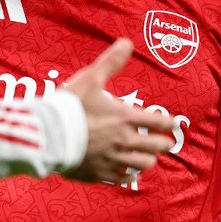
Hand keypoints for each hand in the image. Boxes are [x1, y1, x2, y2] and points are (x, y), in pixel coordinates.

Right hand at [61, 39, 175, 184]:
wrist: (48, 135)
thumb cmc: (69, 106)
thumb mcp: (90, 78)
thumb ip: (111, 62)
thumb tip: (127, 42)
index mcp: (126, 118)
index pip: (160, 123)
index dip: (169, 123)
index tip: (172, 123)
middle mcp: (125, 141)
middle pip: (158, 146)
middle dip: (164, 142)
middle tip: (164, 140)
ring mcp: (114, 159)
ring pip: (145, 164)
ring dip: (149, 159)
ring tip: (147, 156)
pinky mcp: (100, 173)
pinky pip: (124, 179)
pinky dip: (130, 175)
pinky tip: (128, 171)